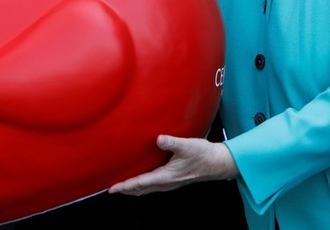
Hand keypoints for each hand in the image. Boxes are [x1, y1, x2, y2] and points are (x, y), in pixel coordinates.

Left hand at [108, 135, 237, 195]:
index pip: (141, 183)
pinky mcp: (173, 179)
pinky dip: (143, 184)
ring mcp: (170, 182)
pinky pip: (153, 185)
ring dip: (134, 188)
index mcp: (166, 177)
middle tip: (112, 189)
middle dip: (126, 190)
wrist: (217, 163)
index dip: (126, 186)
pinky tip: (142, 178)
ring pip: (147, 189)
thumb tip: (159, 139)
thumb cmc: (203, 155)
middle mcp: (166, 183)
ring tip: (123, 186)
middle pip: (141, 189)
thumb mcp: (187, 146)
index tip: (113, 189)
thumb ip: (172, 142)